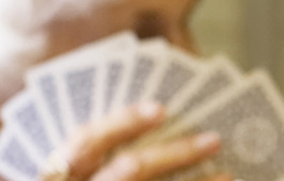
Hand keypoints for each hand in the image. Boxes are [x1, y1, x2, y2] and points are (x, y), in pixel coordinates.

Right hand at [39, 103, 225, 180]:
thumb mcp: (67, 179)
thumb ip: (90, 162)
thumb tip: (152, 124)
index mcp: (55, 178)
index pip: (86, 143)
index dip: (121, 123)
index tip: (160, 109)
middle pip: (129, 170)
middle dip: (174, 153)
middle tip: (213, 139)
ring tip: (227, 175)